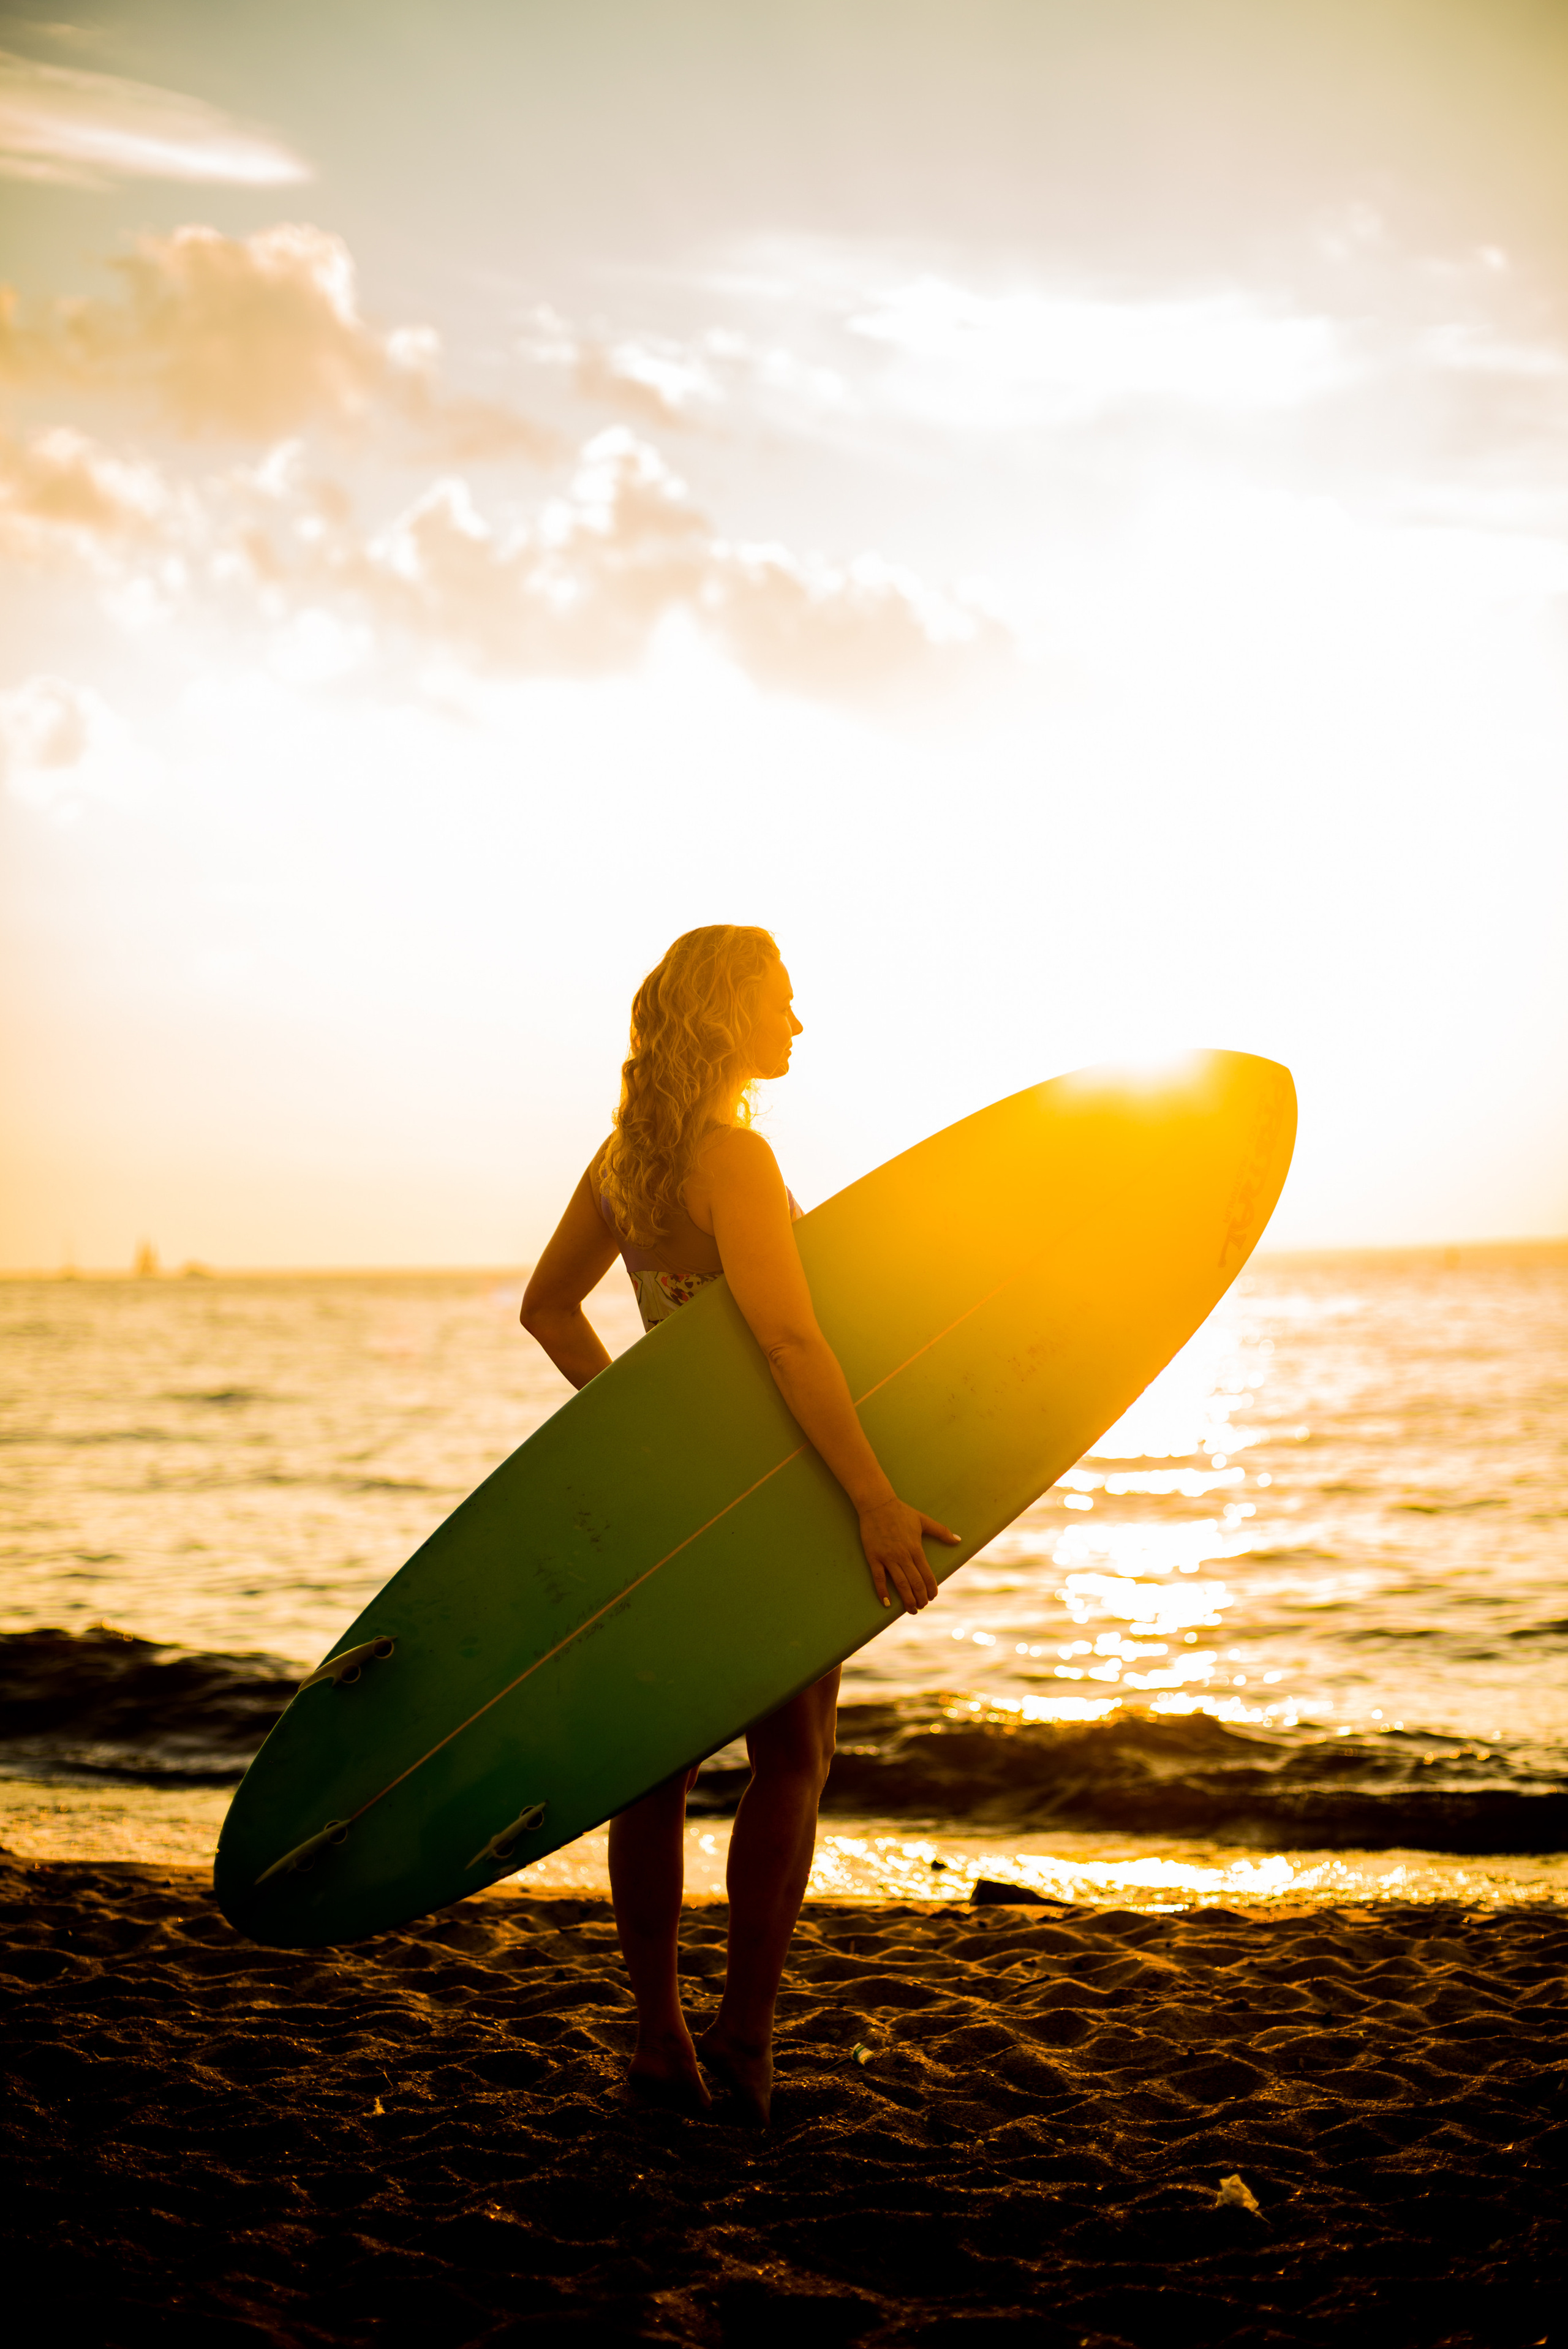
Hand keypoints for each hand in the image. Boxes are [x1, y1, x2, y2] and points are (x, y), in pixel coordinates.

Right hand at [857, 1497, 959, 1612]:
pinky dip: (882, 1592)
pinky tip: (887, 1603)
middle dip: (920, 1598)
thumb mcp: (924, 1520)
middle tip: (922, 1607)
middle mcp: (903, 1555)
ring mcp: (888, 1557)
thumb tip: (959, 1540)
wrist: (877, 1504)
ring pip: (899, 1584)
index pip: (927, 1574)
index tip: (932, 1597)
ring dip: (906, 1599)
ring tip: (911, 1610)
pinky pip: (878, 1578)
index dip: (931, 1589)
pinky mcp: (874, 1557)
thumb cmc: (901, 1512)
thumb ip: (942, 1532)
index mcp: (916, 1548)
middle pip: (914, 1583)